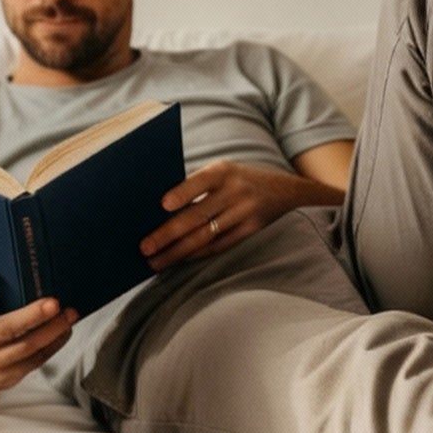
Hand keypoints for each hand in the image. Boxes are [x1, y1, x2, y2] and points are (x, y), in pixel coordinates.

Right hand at [0, 267, 75, 407]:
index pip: (0, 325)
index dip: (23, 313)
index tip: (46, 301)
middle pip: (20, 340)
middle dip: (43, 322)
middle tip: (62, 307)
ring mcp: (1, 369)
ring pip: (32, 352)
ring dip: (55, 333)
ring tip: (69, 317)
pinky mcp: (13, 378)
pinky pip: (38, 361)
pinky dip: (54, 345)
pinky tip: (63, 331)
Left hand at [140, 161, 325, 269]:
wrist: (287, 188)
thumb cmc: (238, 178)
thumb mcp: (222, 170)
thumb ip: (196, 184)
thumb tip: (156, 210)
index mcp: (223, 171)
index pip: (200, 181)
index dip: (183, 193)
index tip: (163, 205)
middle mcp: (235, 191)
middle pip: (198, 215)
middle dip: (168, 234)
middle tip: (145, 248)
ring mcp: (245, 212)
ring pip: (206, 236)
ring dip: (178, 251)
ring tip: (156, 261)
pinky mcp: (251, 229)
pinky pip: (219, 245)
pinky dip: (197, 254)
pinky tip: (179, 260)